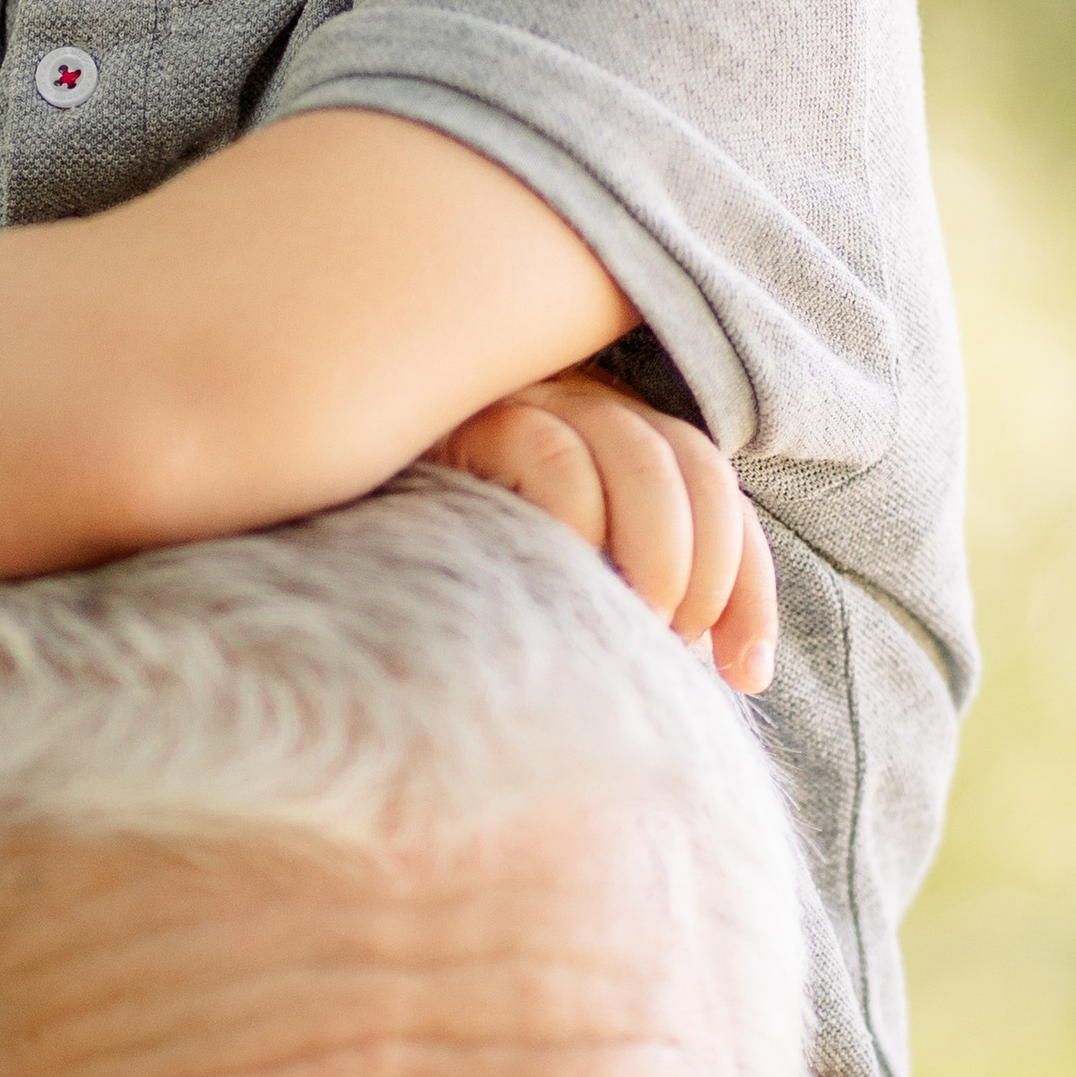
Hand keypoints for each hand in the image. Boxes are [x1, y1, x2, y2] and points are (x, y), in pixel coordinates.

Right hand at [430, 370, 777, 693]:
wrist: (326, 544)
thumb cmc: (445, 572)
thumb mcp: (550, 577)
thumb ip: (616, 590)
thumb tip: (707, 669)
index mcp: (611, 431)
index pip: (715, 487)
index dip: (749, 583)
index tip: (745, 674)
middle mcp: (581, 402)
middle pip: (696, 468)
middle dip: (710, 573)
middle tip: (673, 648)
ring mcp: (531, 402)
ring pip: (643, 460)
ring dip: (662, 558)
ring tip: (634, 628)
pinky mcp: (477, 417)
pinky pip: (557, 459)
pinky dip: (583, 527)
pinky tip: (566, 584)